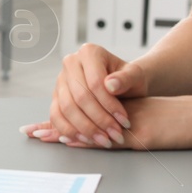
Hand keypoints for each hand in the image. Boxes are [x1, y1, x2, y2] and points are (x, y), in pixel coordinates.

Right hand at [21, 43, 147, 148]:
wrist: (121, 84)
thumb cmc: (128, 79)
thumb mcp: (135, 76)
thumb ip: (126, 78)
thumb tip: (111, 85)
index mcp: (89, 52)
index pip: (95, 83)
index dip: (109, 105)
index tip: (124, 121)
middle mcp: (71, 63)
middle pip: (80, 97)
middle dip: (99, 120)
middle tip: (115, 135)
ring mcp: (61, 80)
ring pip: (67, 108)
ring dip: (85, 129)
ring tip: (103, 140)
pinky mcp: (56, 96)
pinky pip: (56, 116)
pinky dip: (69, 131)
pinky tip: (85, 139)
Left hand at [25, 96, 191, 151]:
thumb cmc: (175, 122)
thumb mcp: (143, 123)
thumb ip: (119, 126)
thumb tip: (95, 136)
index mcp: (117, 109)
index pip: (83, 111)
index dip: (60, 118)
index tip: (37, 127)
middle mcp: (118, 112)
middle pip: (81, 115)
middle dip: (55, 124)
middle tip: (32, 131)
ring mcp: (128, 122)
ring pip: (91, 124)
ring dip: (67, 131)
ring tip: (43, 135)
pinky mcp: (140, 134)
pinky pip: (110, 137)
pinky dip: (90, 139)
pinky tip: (74, 139)